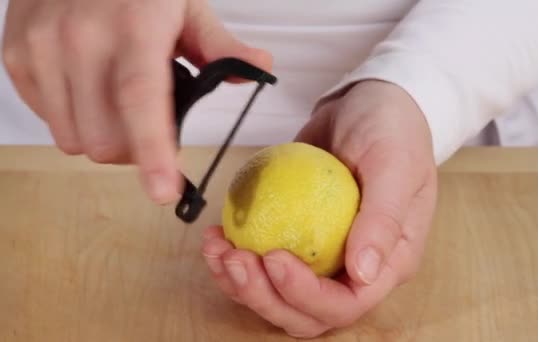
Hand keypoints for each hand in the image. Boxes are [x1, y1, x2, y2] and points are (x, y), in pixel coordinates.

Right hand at [1, 0, 271, 203]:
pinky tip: (87, 88)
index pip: (141, 100)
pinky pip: (47, 120)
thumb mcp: (186, 6)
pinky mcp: (16, 55)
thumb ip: (220, 44)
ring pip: (73, 139)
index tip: (163, 191)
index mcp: (135, 29)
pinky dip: (72, 118)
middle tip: (149, 127)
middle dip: (134, 150)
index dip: (153, 152)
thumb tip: (259, 67)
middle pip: (105, 140)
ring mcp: (42, 47)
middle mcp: (80, 39)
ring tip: (116, 104)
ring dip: (102, 137)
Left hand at [201, 80, 437, 337]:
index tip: (274, 257)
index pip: (346, 302)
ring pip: (277, 293)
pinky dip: (234, 257)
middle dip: (264, 296)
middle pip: (306, 311)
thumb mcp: (395, 165)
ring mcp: (322, 255)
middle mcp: (353, 269)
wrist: (367, 101)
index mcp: (387, 263)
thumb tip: (363, 273)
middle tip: (235, 258)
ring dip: (241, 283)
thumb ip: (384, 219)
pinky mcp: (294, 237)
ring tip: (218, 249)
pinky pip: (261, 261)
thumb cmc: (392, 129)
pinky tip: (216, 235)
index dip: (306, 295)